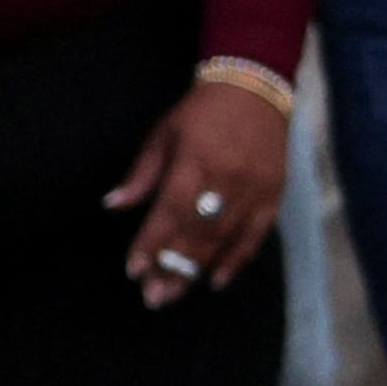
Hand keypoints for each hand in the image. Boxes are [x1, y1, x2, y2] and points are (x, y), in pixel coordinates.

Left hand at [106, 79, 285, 306]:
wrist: (255, 87)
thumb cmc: (202, 111)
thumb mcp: (164, 134)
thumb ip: (142, 174)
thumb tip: (113, 205)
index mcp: (195, 160)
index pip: (169, 211)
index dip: (151, 243)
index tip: (134, 271)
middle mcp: (226, 178)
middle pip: (196, 233)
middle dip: (172, 267)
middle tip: (153, 297)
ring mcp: (254, 188)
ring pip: (223, 239)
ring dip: (197, 270)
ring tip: (173, 294)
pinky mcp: (273, 194)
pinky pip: (255, 235)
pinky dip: (236, 260)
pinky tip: (216, 281)